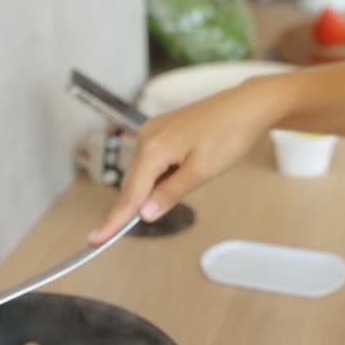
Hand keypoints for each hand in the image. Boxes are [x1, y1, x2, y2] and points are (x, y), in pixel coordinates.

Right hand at [89, 77, 281, 244]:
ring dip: (144, 193)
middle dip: (126, 210)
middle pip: (131, 184)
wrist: (248, 105)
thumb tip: (145, 213)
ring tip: (160, 206)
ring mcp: (153, 131)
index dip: (114, 221)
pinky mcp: (163, 130)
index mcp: (154, 149)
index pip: (130, 195)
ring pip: (140, 173)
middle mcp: (147, 138)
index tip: (97, 240)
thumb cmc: (230, 134)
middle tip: (114, 235)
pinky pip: (150, 161)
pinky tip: (168, 184)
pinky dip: (153, 178)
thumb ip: (170, 194)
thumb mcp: (201, 172)